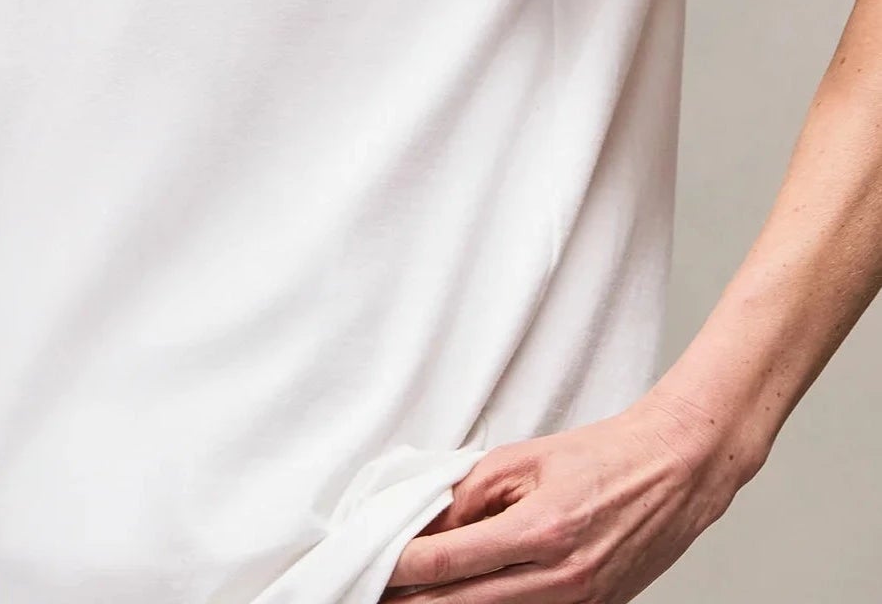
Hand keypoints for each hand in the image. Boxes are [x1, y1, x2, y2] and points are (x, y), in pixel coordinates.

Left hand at [382, 392, 749, 600]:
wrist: (674, 472)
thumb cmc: (603, 457)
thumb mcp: (526, 458)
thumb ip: (470, 493)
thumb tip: (426, 526)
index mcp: (542, 531)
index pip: (450, 562)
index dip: (402, 569)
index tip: (372, 565)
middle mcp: (561, 578)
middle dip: (413, 603)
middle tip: (375, 593)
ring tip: (410, 599)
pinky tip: (464, 599)